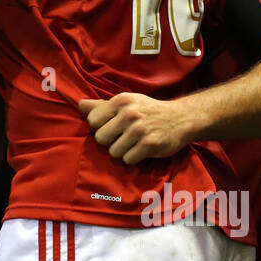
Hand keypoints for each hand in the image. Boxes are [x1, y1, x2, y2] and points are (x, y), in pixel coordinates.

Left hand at [78, 93, 196, 165]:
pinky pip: (128, 159)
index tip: (112, 126)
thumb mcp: (127, 102)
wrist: (180, 118)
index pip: (93, 120)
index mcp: (121, 101)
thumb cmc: (148, 110)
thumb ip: (102, 105)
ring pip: (113, 152)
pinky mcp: (149, 145)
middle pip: (100, 138)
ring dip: (122, 151)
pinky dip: (133, 158)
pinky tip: (141, 149)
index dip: (100, 126)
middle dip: (110, 141)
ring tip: (133, 143)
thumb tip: (79, 104)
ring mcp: (139, 130)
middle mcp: (129, 114)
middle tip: (122, 137)